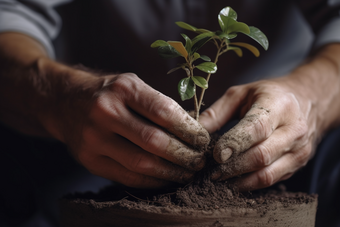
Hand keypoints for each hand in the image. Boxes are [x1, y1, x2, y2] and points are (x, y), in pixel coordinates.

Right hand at [44, 70, 209, 188]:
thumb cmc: (108, 93)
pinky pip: (127, 177)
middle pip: (154, 142)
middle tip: (200, 160)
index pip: (164, 112)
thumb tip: (193, 130)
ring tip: (188, 172)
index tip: (203, 140)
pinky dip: (152, 180)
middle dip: (184, 155)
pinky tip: (166, 178)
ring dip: (171, 172)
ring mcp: (94, 139)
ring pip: (142, 164)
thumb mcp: (132, 85)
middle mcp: (105, 112)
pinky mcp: (89, 160)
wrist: (66, 102)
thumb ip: (158, 105)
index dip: (189, 130)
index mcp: (123, 89)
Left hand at [199, 77, 317, 190]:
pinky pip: (273, 179)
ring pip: (267, 173)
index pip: (257, 128)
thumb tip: (196, 130)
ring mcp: (299, 149)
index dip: (235, 143)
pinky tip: (234, 181)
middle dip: (233, 167)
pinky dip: (251, 183)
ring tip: (219, 179)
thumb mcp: (242, 93)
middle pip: (261, 155)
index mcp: (278, 105)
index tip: (215, 155)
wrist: (309, 100)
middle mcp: (294, 129)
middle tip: (211, 172)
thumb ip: (218, 112)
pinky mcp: (299, 163)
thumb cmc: (269, 95)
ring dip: (240, 180)